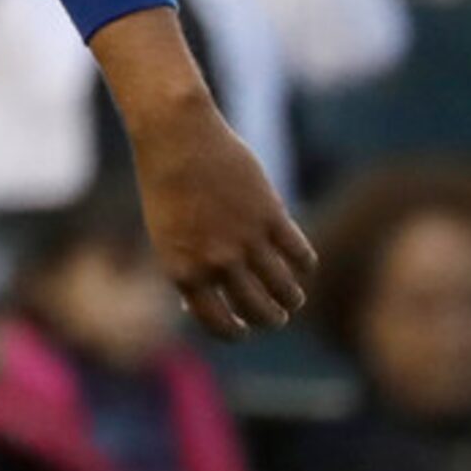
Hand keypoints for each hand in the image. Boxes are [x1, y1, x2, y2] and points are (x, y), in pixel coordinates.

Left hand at [126, 90, 316, 337]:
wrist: (175, 137)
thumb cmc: (166, 186)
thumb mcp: (167, 235)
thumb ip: (188, 270)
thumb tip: (197, 307)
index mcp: (183, 271)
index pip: (219, 325)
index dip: (237, 333)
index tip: (244, 329)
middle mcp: (216, 262)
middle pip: (260, 313)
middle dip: (271, 320)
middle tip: (275, 316)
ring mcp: (246, 240)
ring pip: (287, 291)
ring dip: (292, 300)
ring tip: (291, 297)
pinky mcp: (271, 216)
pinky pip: (302, 257)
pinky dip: (304, 266)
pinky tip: (300, 265)